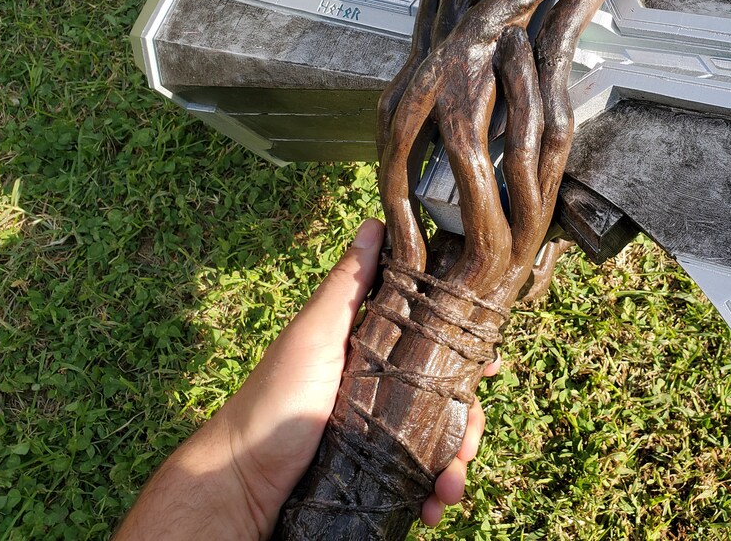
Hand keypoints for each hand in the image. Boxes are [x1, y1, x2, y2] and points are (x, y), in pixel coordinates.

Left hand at [114, 219, 493, 539]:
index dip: (467, 350)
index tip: (491, 361)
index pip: (435, 342)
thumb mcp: (312, 336)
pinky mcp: (377, 477)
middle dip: (468, 421)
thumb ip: (347, 286)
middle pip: (448, 398)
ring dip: (456, 465)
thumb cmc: (272, 403)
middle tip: (468, 442)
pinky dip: (434, 495)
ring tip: (449, 486)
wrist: (239, 485)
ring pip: (440, 443)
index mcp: (375, 353)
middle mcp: (383, 392)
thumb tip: (374, 224)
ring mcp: (382, 437)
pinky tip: (432, 506)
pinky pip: (418, 483)